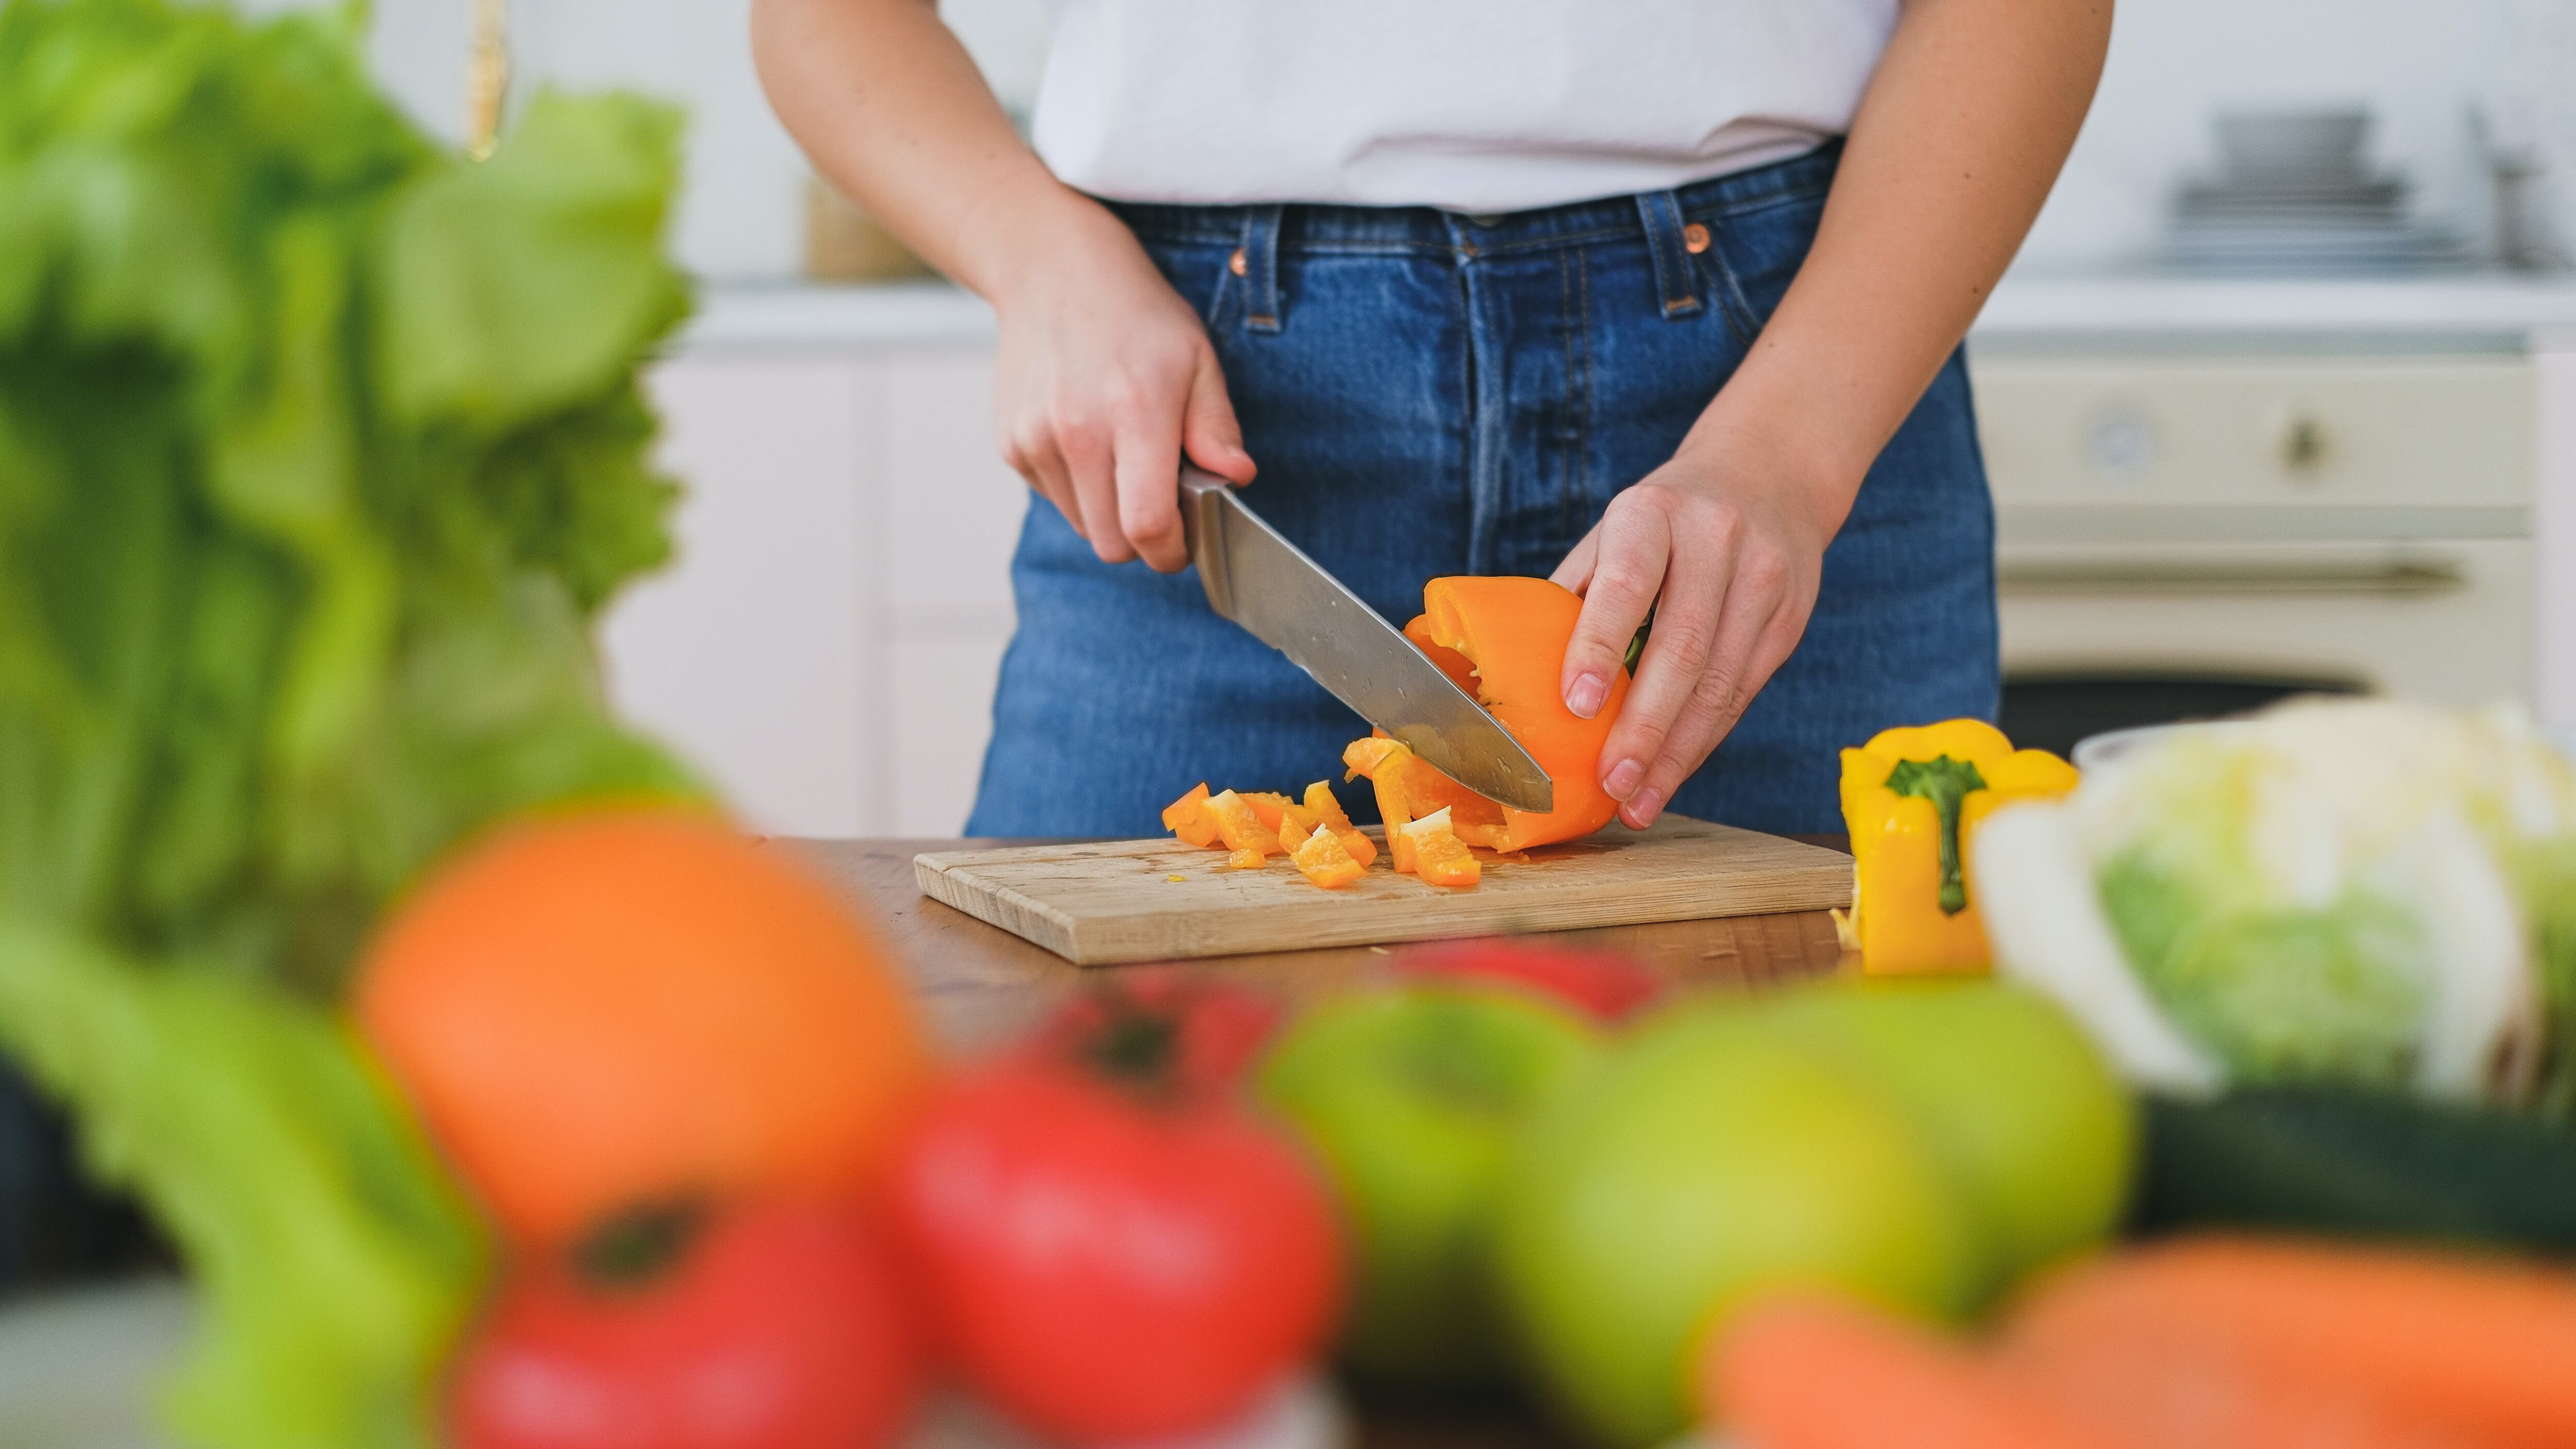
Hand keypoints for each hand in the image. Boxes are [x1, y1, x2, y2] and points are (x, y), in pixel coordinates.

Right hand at [990, 200, 1255, 570]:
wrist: (1051, 272)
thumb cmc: (1136, 316)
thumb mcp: (1196, 359)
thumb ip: (1216, 427)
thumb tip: (1236, 477)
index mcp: (1134, 413)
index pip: (1147, 526)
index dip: (1172, 551)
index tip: (1185, 542)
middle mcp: (1077, 433)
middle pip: (1112, 543)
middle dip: (1143, 538)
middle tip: (1162, 500)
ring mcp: (1035, 441)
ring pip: (1083, 526)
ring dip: (1110, 511)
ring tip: (1123, 457)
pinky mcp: (1011, 445)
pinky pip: (1055, 498)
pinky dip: (1078, 487)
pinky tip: (1088, 438)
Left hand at [1550, 433, 1847, 827]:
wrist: (1770, 477)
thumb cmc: (1665, 519)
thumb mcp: (1614, 531)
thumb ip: (1578, 593)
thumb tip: (1521, 675)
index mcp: (1652, 514)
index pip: (1627, 585)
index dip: (1598, 646)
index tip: (1575, 705)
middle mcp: (1715, 541)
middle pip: (1683, 648)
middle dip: (1644, 726)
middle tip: (1610, 782)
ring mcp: (1763, 580)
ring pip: (1720, 683)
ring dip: (1676, 753)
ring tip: (1638, 801)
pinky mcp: (1790, 619)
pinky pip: (1741, 692)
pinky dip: (1703, 740)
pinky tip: (1672, 774)